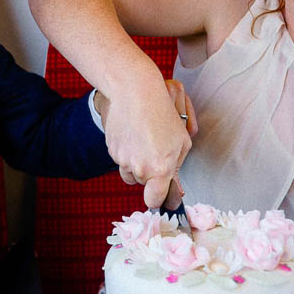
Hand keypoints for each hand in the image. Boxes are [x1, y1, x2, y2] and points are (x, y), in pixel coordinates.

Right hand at [98, 78, 195, 209]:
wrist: (135, 93)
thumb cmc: (164, 115)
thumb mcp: (182, 142)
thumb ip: (176, 167)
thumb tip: (174, 188)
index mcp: (160, 169)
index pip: (154, 200)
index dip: (158, 199)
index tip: (161, 196)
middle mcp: (140, 168)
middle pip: (143, 184)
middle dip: (150, 175)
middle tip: (156, 152)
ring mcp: (123, 159)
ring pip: (130, 172)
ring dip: (137, 164)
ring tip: (144, 141)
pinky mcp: (112, 149)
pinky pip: (120, 159)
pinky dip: (126, 152)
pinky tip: (133, 134)